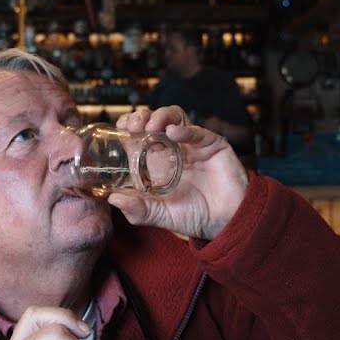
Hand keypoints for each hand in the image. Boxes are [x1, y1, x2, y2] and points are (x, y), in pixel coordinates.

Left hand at [109, 107, 247, 240]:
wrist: (227, 223)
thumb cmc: (195, 217)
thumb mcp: (160, 216)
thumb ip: (139, 210)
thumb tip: (113, 198)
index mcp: (158, 161)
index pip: (139, 134)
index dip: (129, 125)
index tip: (120, 128)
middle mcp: (173, 149)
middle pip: (154, 120)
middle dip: (141, 116)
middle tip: (133, 125)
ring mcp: (192, 145)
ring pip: (175, 117)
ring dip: (160, 116)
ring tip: (151, 125)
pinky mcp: (212, 146)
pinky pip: (198, 132)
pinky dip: (185, 129)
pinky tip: (173, 133)